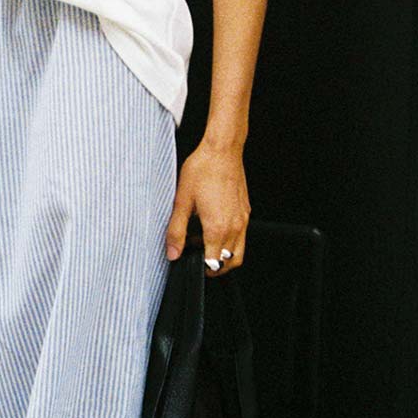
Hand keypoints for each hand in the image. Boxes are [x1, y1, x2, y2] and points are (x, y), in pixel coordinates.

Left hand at [165, 140, 249, 274]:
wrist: (222, 150)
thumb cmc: (202, 170)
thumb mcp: (181, 202)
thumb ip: (176, 231)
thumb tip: (172, 253)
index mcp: (218, 228)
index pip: (214, 263)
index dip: (201, 267)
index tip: (190, 261)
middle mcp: (234, 226)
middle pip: (229, 263)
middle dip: (214, 266)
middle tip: (198, 258)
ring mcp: (242, 219)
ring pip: (238, 251)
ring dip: (223, 255)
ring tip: (205, 243)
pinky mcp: (245, 211)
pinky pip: (241, 235)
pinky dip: (230, 240)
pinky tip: (213, 226)